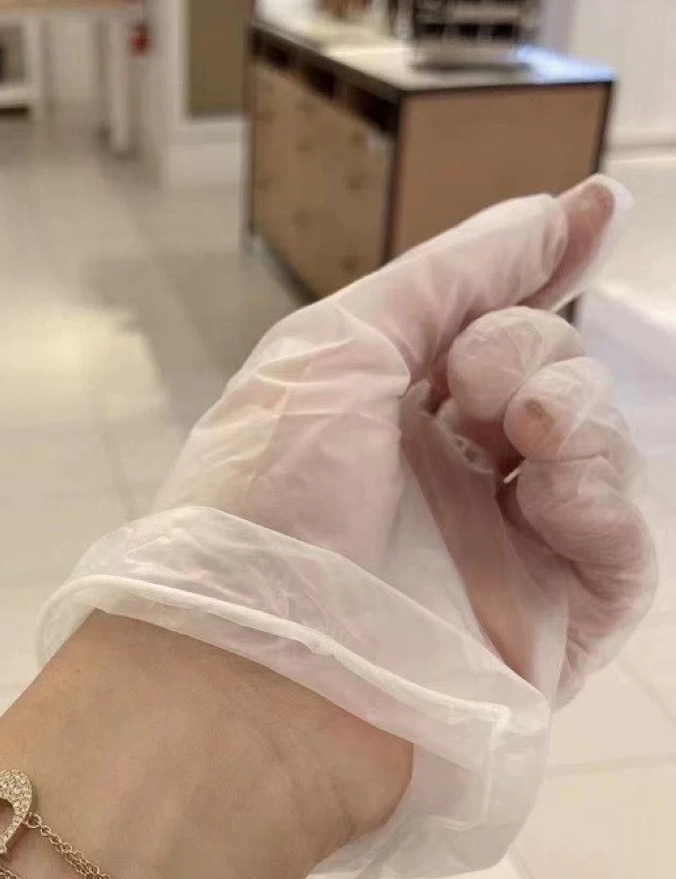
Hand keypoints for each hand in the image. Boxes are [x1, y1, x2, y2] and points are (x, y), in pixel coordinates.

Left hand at [41, 178, 656, 878]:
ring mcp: (497, 558)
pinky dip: (605, 503)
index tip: (599, 209)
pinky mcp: (542, 631)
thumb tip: (551, 213)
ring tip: (526, 431)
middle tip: (478, 381)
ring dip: (577, 413)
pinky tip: (554, 495)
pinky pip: (621, 550)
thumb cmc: (264, 505)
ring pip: (596, 454)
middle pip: (551, 378)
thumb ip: (448, 276)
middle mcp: (442, 484)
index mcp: (380, 420)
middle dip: (533, 350)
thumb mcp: (334, 350)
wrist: (258, 669)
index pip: (486, 332)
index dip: (544, 269)